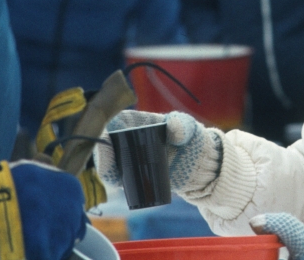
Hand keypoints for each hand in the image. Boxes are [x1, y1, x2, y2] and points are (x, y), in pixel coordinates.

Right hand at [94, 110, 222, 193]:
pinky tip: (118, 183)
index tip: (105, 136)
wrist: (200, 165)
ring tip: (113, 176)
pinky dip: (115, 179)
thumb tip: (175, 129)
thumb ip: (183, 125)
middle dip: (103, 152)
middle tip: (107, 162)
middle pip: (108, 143)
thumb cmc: (192, 139)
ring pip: (111, 160)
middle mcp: (130, 138)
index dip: (106, 127)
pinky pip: (119, 176)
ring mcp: (132, 157)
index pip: (116, 121)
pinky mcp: (136, 173)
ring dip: (106, 168)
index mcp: (138, 122)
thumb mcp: (189, 128)